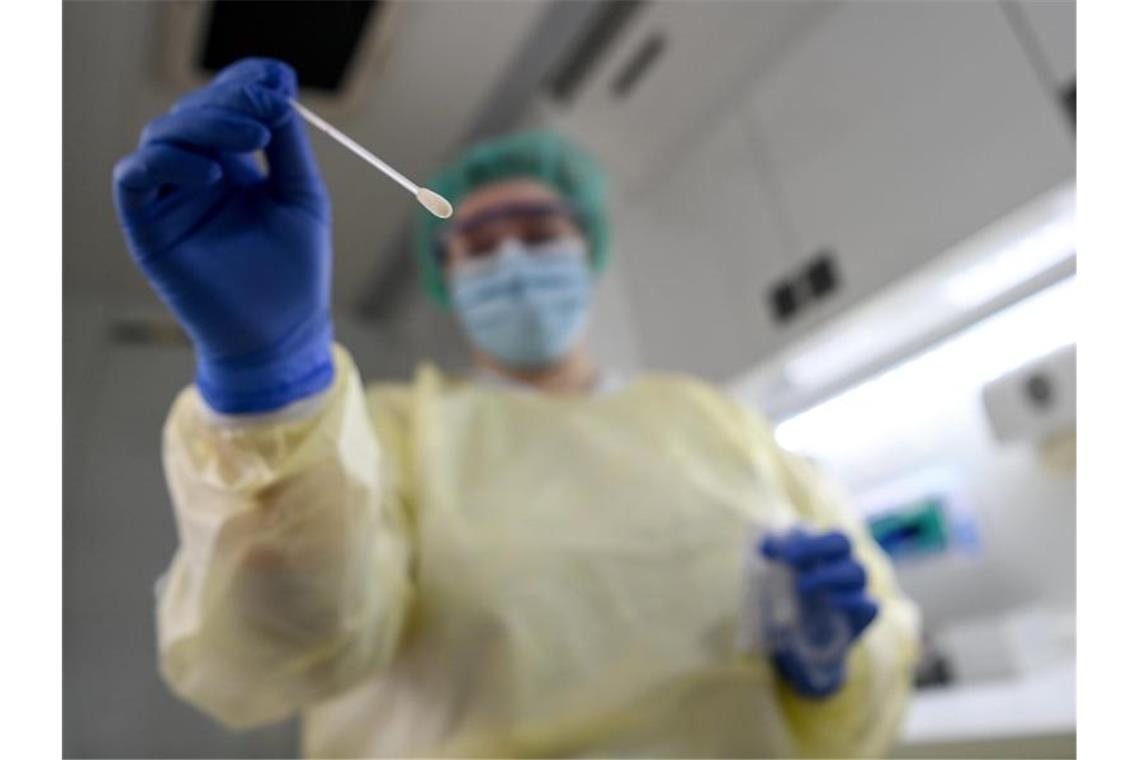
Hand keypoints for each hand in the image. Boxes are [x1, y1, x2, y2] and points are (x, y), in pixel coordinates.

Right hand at [112, 58, 332, 413]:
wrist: (283, 332)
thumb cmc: (296, 270)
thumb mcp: (302, 196)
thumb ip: (288, 146)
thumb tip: (276, 92)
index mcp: (230, 166)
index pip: (222, 108)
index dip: (242, 84)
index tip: (275, 77)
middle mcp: (194, 178)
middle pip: (191, 114)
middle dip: (228, 101)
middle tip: (266, 107)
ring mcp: (169, 201)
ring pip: (162, 137)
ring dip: (205, 125)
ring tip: (251, 138)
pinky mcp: (147, 228)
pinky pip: (136, 178)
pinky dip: (169, 163)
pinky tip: (213, 173)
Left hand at [761, 529, 878, 697]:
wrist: (799, 644)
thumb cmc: (784, 601)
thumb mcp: (771, 578)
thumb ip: (771, 558)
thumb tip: (765, 547)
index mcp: (822, 550)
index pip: (822, 533)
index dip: (805, 538)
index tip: (782, 553)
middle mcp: (842, 563)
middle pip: (844, 540)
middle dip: (817, 546)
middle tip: (790, 561)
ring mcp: (856, 589)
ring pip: (857, 571)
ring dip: (827, 575)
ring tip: (801, 587)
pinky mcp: (863, 615)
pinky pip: (869, 604)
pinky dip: (850, 602)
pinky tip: (829, 604)